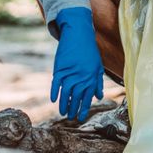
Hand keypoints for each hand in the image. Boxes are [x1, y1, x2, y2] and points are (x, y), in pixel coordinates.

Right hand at [50, 7, 103, 121]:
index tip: (81, 117)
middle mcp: (81, 77)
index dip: (84, 108)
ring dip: (64, 104)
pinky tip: (53, 100)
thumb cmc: (89, 51)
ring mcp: (70, 73)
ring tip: (63, 113)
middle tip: (70, 118)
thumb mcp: (97, 66)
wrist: (79, 35)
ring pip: (66, 93)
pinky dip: (54, 92)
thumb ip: (97, 82)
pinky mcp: (59, 68)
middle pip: (76, 98)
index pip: (87, 97)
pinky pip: (56, 83)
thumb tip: (99, 97)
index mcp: (91, 78)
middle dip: (73, 109)